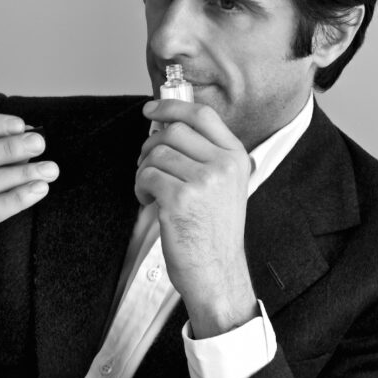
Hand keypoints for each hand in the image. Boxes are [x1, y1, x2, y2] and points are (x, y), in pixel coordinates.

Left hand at [135, 100, 257, 337]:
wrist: (217, 270)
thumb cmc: (214, 230)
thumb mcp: (225, 186)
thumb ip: (205, 155)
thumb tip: (169, 125)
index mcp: (236, 158)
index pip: (202, 116)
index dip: (172, 107)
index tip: (152, 110)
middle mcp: (223, 165)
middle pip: (173, 131)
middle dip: (151, 145)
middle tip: (147, 164)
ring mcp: (203, 181)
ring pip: (156, 154)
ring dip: (144, 171)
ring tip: (152, 191)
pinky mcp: (179, 199)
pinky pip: (146, 176)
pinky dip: (140, 188)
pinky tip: (150, 202)